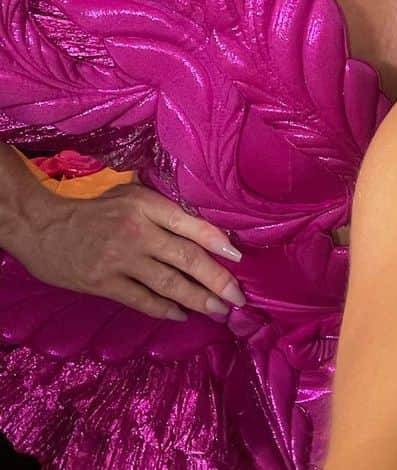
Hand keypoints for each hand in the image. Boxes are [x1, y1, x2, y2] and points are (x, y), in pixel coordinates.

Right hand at [11, 180, 244, 321]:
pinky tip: (182, 315)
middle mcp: (138, 232)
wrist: (45, 228)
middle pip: (186, 258)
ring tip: (219, 310)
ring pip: (169, 283)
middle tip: (238, 297)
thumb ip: (162, 210)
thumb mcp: (130, 196)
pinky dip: (165, 309)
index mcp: (147, 205)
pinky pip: (142, 300)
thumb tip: (204, 229)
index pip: (190, 224)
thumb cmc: (94, 210)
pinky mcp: (105, 284)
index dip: (217, 241)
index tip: (238, 257)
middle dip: (216, 279)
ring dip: (198, 299)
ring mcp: (121, 260)